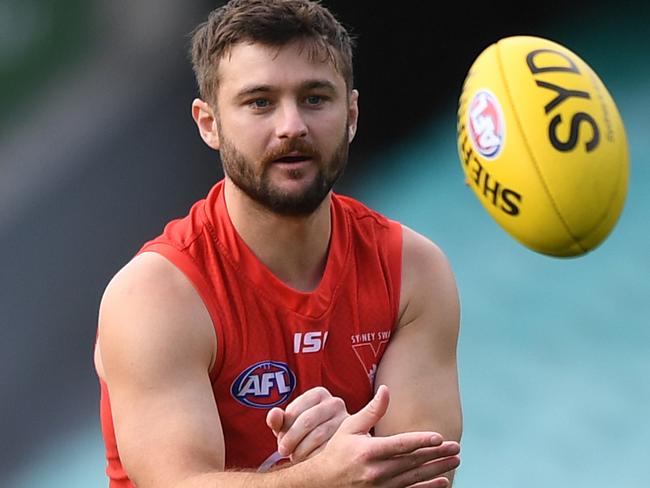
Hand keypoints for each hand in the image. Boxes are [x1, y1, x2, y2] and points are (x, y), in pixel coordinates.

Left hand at [266, 386, 348, 461]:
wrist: (330, 444)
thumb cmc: (304, 432)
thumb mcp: (289, 425)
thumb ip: (278, 419)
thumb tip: (273, 414)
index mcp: (319, 394)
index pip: (295, 410)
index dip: (284, 427)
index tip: (279, 440)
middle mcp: (335, 403)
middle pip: (306, 421)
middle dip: (291, 439)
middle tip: (283, 451)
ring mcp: (345, 420)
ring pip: (317, 436)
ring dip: (301, 450)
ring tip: (295, 457)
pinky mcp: (351, 438)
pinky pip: (329, 448)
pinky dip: (315, 456)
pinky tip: (309, 460)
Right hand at [307, 385, 460, 486]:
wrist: (322, 483)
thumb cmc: (337, 451)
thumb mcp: (349, 428)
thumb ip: (371, 410)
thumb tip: (386, 390)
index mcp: (368, 451)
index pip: (400, 445)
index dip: (420, 441)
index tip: (439, 437)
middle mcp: (376, 471)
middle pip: (413, 462)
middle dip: (436, 454)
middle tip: (455, 447)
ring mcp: (381, 487)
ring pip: (415, 478)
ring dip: (437, 470)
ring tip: (454, 461)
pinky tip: (443, 482)